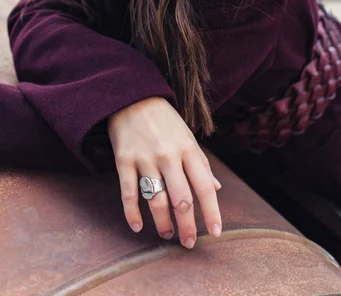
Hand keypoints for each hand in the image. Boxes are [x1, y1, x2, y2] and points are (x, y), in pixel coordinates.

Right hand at [107, 96, 222, 248]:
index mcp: (188, 149)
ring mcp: (145, 158)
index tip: (216, 233)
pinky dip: (132, 212)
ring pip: (156, 199)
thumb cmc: (165, 120)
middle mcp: (168, 155)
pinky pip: (128, 192)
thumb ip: (201, 162)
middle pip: (181, 199)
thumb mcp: (187, 136)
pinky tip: (137, 226)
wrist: (133, 97)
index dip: (212, 212)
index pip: (204, 187)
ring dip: (162, 223)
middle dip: (187, 226)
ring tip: (167, 235)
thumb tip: (216, 188)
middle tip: (189, 243)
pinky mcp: (124, 160)